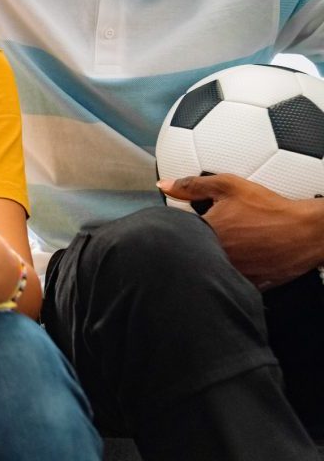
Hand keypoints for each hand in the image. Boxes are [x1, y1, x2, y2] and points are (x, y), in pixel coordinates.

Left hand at [159, 174, 322, 288]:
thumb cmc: (270, 208)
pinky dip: (226, 275)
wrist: (307, 231)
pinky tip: (236, 262)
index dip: (178, 227)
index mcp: (207, 232)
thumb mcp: (229, 186)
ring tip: (227, 247)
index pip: (176, 232)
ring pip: (207, 269)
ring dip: (208, 260)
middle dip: (192, 244)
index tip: (188, 223)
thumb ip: (193, 185)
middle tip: (208, 236)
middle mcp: (217, 256)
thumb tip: (164, 186)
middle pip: (190, 253)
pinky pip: (228, 283)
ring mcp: (233, 273)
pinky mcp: (248, 285)